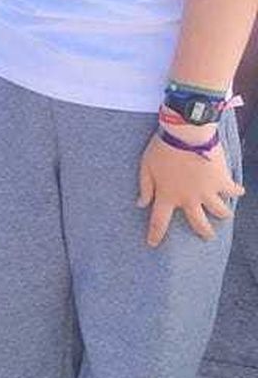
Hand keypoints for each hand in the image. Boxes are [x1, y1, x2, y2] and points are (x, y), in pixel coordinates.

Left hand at [137, 129, 243, 245]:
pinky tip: (237, 191)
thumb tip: (140, 204)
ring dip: (222, 213)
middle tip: (207, 236)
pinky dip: (236, 191)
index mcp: (167, 195)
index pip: (159, 221)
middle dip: (204, 233)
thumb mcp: (145, 166)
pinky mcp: (222, 181)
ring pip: (220, 212)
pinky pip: (233, 191)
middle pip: (199, 224)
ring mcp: (208, 192)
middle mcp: (189, 199)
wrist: (186, 133)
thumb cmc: (162, 148)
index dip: (155, 234)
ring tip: (223, 214)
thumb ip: (145, 187)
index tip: (152, 244)